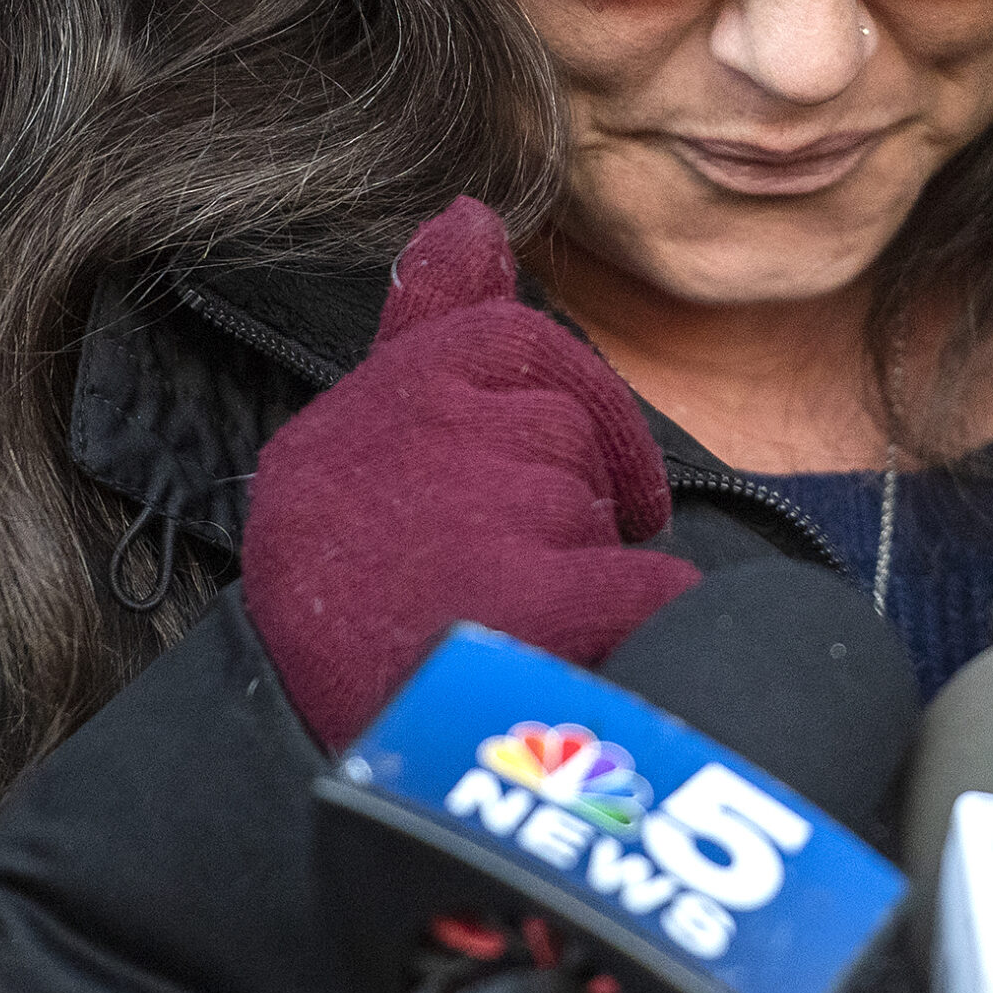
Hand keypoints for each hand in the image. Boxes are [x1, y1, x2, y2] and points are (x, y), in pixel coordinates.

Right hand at [242, 198, 699, 751]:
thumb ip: (429, 325)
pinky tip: (576, 661)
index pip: (498, 340)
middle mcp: (396, 448)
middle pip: (565, 418)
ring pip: (602, 501)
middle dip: (569, 492)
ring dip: (584, 564)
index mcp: (356, 414)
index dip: (543, 414)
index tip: (528, 480)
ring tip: (499, 629)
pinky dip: (638, 626)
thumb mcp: (375, 452)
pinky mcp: (529, 605)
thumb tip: (469, 211)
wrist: (342, 780)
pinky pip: (649, 584)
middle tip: (502, 573)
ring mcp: (462, 519)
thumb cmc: (373, 605)